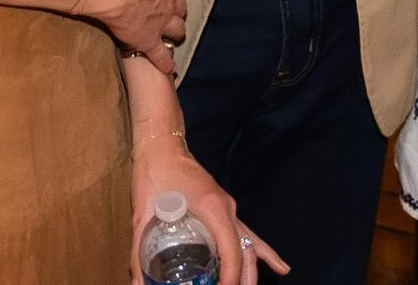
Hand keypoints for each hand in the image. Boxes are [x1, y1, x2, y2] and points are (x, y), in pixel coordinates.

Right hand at [80, 0, 184, 73]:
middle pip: (179, 6)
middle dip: (177, 10)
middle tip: (174, 14)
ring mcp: (160, 20)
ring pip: (174, 29)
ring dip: (174, 33)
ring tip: (173, 38)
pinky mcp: (148, 40)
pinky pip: (161, 55)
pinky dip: (166, 62)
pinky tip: (170, 70)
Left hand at [130, 140, 287, 283]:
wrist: (162, 145)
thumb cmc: (153, 175)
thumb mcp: (142, 215)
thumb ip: (138, 252)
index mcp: (213, 210)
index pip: (231, 252)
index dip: (230, 278)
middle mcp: (227, 210)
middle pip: (246, 252)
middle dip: (244, 279)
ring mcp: (228, 208)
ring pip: (250, 244)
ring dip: (253, 271)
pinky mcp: (223, 208)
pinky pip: (247, 233)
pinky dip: (261, 251)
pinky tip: (278, 266)